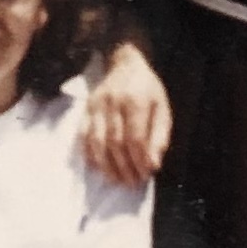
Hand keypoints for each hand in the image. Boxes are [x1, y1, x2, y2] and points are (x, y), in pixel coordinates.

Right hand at [82, 40, 171, 187]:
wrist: (125, 64)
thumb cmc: (148, 90)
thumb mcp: (163, 109)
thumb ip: (159, 136)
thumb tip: (153, 164)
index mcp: (135, 101)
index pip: (135, 138)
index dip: (139, 160)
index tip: (145, 174)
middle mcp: (113, 103)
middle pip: (115, 142)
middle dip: (124, 167)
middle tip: (132, 182)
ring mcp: (96, 106)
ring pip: (97, 142)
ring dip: (106, 165)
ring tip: (116, 180)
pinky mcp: (86, 109)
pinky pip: (84, 136)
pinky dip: (90, 155)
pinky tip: (99, 167)